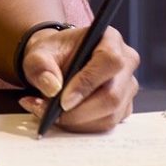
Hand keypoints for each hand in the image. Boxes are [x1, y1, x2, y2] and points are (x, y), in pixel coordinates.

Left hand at [17, 26, 140, 132]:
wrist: (56, 62)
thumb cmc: (52, 54)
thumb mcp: (38, 54)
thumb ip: (41, 66)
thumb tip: (53, 88)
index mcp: (110, 39)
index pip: (109, 61)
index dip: (87, 83)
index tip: (63, 101)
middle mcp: (126, 62)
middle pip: (113, 95)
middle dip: (79, 111)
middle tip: (50, 113)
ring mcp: (128, 87)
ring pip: (110, 115)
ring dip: (77, 121)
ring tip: (49, 113)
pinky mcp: (123, 106)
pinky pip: (106, 124)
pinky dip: (81, 126)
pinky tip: (62, 117)